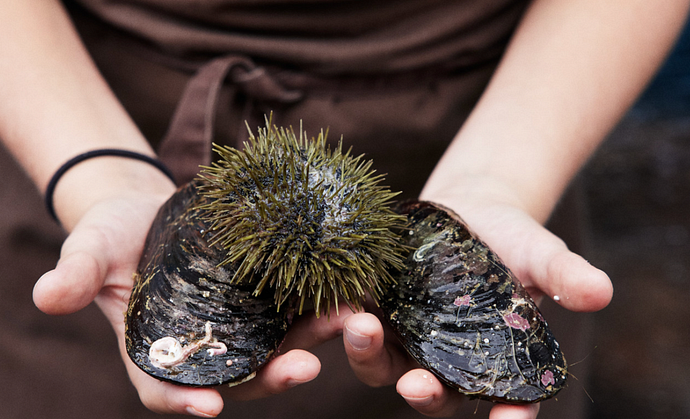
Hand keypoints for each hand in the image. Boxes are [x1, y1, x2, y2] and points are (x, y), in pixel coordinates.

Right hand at [30, 169, 348, 416]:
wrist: (148, 209)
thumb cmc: (111, 235)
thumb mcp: (89, 250)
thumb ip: (75, 275)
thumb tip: (45, 296)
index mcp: (155, 352)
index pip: (166, 390)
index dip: (184, 402)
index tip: (208, 408)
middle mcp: (205, 347)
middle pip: (240, 375)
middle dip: (273, 376)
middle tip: (305, 368)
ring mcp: (239, 323)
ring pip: (280, 343)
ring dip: (315, 339)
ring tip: (348, 321)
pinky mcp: (265, 296)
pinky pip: (296, 306)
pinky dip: (322, 303)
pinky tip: (352, 289)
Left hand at [341, 179, 612, 417]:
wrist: (468, 211)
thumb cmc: (512, 239)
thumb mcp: (540, 253)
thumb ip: (564, 274)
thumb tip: (601, 291)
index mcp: (495, 361)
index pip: (509, 401)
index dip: (510, 415)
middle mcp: (447, 361)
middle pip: (433, 394)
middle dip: (424, 394)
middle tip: (416, 384)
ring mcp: (407, 339)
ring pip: (384, 365)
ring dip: (370, 355)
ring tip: (365, 326)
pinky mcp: (377, 310)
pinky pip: (354, 326)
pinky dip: (342, 322)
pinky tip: (338, 305)